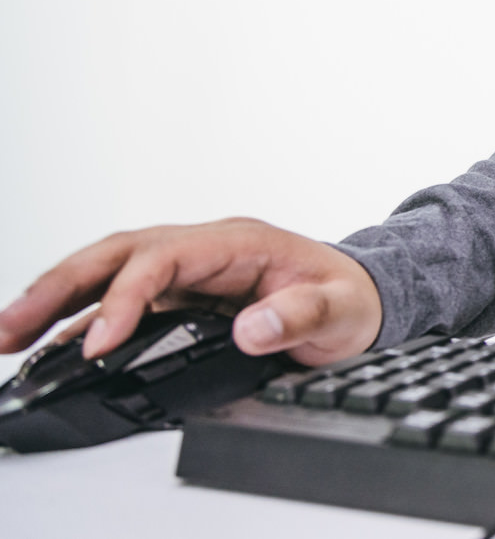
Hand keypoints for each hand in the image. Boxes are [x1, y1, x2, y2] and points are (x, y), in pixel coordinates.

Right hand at [0, 218, 382, 367]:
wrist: (366, 299)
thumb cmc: (351, 298)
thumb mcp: (341, 310)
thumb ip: (300, 317)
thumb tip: (251, 329)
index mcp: (237, 241)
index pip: (162, 259)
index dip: (125, 298)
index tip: (99, 345)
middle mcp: (204, 248)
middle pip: (118, 254)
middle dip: (60, 287)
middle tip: (10, 330)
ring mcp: (189, 270)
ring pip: (108, 272)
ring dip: (57, 300)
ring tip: (7, 337)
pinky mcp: (182, 296)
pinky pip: (120, 299)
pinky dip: (81, 319)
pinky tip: (50, 346)